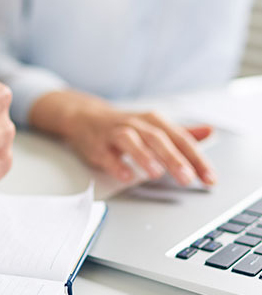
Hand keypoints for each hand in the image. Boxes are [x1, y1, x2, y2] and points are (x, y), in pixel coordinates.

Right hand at [29, 91, 215, 185]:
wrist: (85, 116)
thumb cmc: (125, 125)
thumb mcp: (155, 126)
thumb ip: (182, 133)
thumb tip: (210, 132)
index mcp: (153, 121)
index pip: (180, 138)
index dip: (196, 158)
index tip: (209, 177)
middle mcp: (135, 124)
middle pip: (156, 138)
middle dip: (173, 158)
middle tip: (187, 178)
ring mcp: (114, 133)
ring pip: (130, 140)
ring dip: (143, 156)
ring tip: (156, 173)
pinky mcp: (96, 145)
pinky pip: (106, 154)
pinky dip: (116, 164)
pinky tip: (126, 175)